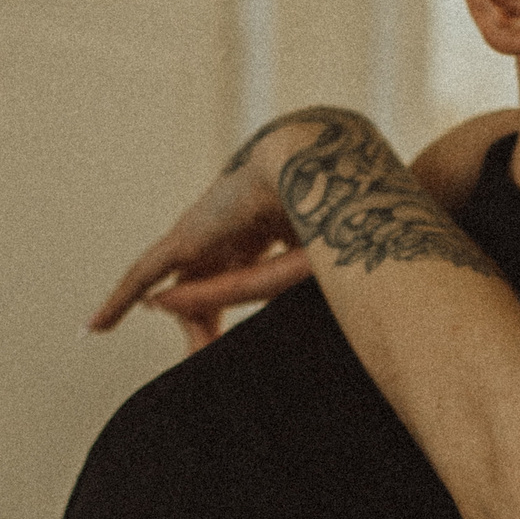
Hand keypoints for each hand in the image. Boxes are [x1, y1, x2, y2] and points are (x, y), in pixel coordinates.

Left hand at [87, 108, 519, 352]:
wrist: (335, 165)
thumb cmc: (367, 207)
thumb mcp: (358, 262)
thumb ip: (361, 283)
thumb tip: (422, 321)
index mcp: (284, 220)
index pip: (256, 265)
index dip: (242, 292)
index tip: (238, 324)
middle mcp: (243, 220)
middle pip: (215, 275)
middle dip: (207, 314)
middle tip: (199, 353)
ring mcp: (214, 225)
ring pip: (182, 279)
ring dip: (177, 314)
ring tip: (133, 336)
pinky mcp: (191, 233)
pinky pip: (146, 270)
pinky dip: (119, 296)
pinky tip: (96, 324)